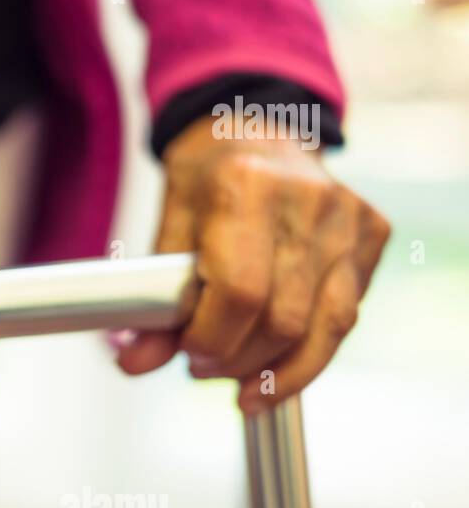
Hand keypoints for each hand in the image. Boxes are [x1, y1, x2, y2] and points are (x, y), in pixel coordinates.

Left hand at [116, 120, 389, 412]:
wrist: (256, 128)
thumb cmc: (205, 180)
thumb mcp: (167, 228)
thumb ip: (153, 299)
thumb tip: (135, 363)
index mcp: (245, 187)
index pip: (240, 292)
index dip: (211, 339)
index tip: (188, 354)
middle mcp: (307, 201)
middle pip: (282, 320)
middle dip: (237, 360)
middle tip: (202, 366)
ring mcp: (347, 218)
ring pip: (324, 329)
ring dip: (276, 370)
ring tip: (238, 380)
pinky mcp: (371, 234)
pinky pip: (344, 316)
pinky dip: (309, 353)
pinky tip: (275, 366)